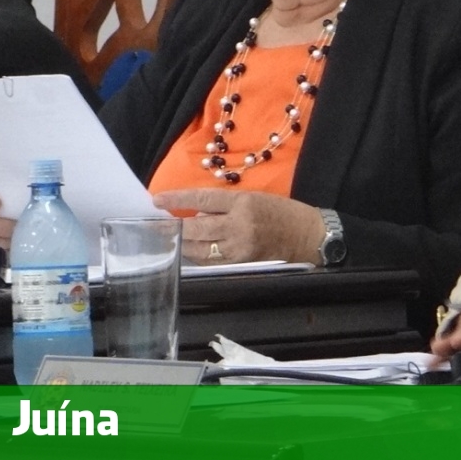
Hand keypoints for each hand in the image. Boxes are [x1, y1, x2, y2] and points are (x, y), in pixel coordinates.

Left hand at [152, 188, 325, 264]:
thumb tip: (196, 213)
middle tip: (154, 226)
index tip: (156, 200)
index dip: (177, 199)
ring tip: (167, 239)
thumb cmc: (281, 211)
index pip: (202, 198)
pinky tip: (187, 251)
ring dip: (182, 244)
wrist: (306, 235)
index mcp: (242, 202)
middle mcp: (238, 225)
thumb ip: (224, 204)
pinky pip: (211, 261)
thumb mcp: (252, 197)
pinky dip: (197, 256)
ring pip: (200, 248)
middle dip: (174, 227)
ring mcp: (238, 247)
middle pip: (197, 226)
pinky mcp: (241, 262)